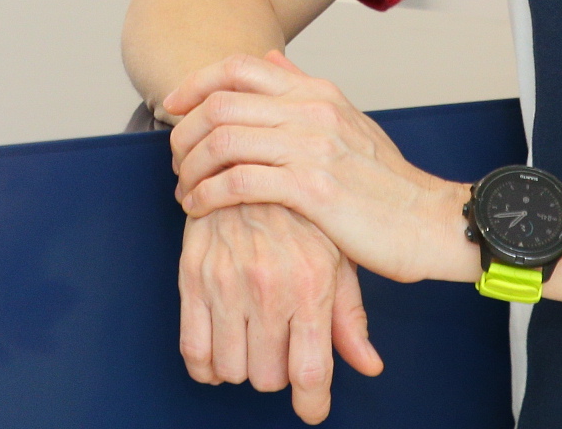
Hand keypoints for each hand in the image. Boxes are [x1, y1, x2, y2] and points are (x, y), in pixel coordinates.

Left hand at [166, 51, 474, 285]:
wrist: (430, 222)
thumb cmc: (386, 183)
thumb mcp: (347, 123)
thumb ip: (303, 90)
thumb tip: (270, 57)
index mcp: (317, 92)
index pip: (238, 67)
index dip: (194, 83)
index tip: (171, 106)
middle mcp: (311, 110)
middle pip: (220, 103)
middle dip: (183, 133)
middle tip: (174, 160)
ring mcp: (312, 147)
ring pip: (223, 140)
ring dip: (190, 168)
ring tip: (184, 190)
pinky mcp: (312, 188)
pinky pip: (238, 182)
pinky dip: (207, 194)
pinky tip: (200, 208)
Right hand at [177, 202, 381, 423]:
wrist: (249, 158)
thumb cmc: (301, 212)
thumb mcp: (337, 256)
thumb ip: (349, 315)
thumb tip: (369, 365)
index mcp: (312, 282)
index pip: (309, 372)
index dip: (312, 403)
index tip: (311, 408)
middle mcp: (269, 287)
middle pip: (268, 376)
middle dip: (277, 372)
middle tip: (281, 348)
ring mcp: (227, 283)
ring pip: (231, 369)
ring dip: (243, 367)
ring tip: (253, 341)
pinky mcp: (193, 277)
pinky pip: (193, 350)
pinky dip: (207, 365)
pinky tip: (221, 350)